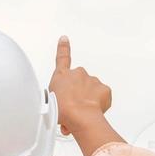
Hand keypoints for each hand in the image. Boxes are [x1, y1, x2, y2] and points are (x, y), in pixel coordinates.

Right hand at [48, 35, 120, 155]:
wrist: (80, 115)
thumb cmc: (63, 110)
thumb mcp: (51, 104)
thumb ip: (59, 100)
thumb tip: (64, 109)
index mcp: (62, 76)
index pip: (62, 58)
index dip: (63, 48)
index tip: (64, 39)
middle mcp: (77, 74)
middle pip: (79, 82)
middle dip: (78, 93)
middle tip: (74, 107)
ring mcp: (92, 80)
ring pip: (91, 90)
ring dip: (88, 100)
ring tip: (82, 113)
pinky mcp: (104, 88)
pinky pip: (102, 96)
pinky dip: (99, 104)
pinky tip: (92, 111)